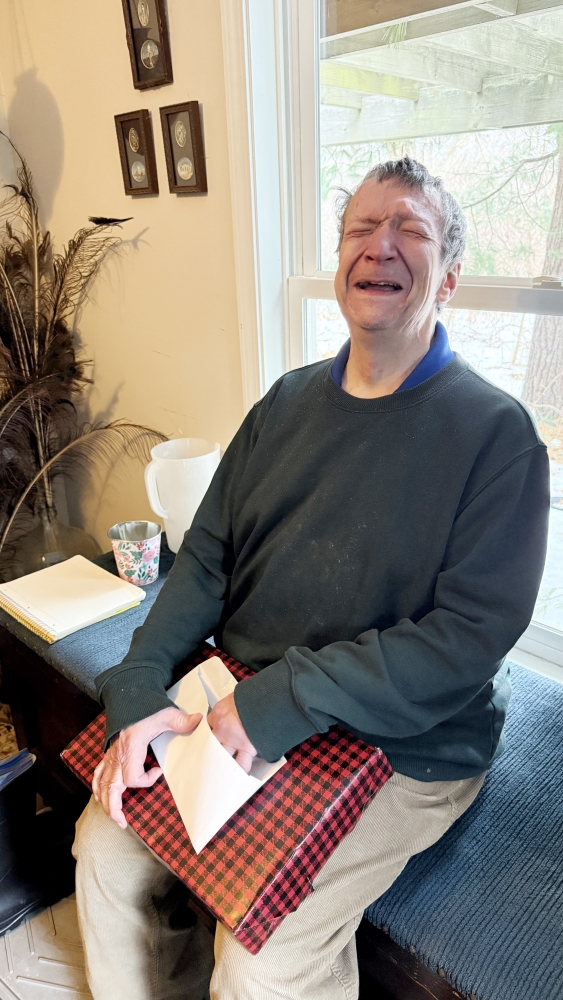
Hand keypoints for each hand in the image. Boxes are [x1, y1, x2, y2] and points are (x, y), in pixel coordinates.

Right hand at [92, 706, 201, 827]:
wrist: (129, 695)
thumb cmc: (146, 706)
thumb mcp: (165, 713)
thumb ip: (181, 721)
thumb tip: (200, 721)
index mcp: (131, 748)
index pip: (132, 777)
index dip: (146, 780)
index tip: (159, 772)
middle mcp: (117, 755)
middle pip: (110, 787)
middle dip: (114, 807)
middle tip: (123, 822)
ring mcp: (110, 755)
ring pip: (101, 784)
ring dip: (105, 802)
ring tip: (115, 817)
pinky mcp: (108, 754)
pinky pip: (97, 774)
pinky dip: (98, 787)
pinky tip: (102, 797)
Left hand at [207, 692, 256, 772]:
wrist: (267, 700)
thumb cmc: (254, 695)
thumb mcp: (237, 696)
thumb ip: (232, 705)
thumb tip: (234, 707)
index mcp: (218, 713)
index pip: (207, 725)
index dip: (209, 731)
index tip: (210, 734)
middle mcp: (222, 729)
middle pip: (210, 743)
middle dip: (210, 749)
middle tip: (209, 755)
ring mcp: (233, 741)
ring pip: (222, 756)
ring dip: (222, 761)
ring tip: (219, 768)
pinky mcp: (247, 748)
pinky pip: (241, 764)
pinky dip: (241, 770)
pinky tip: (237, 774)